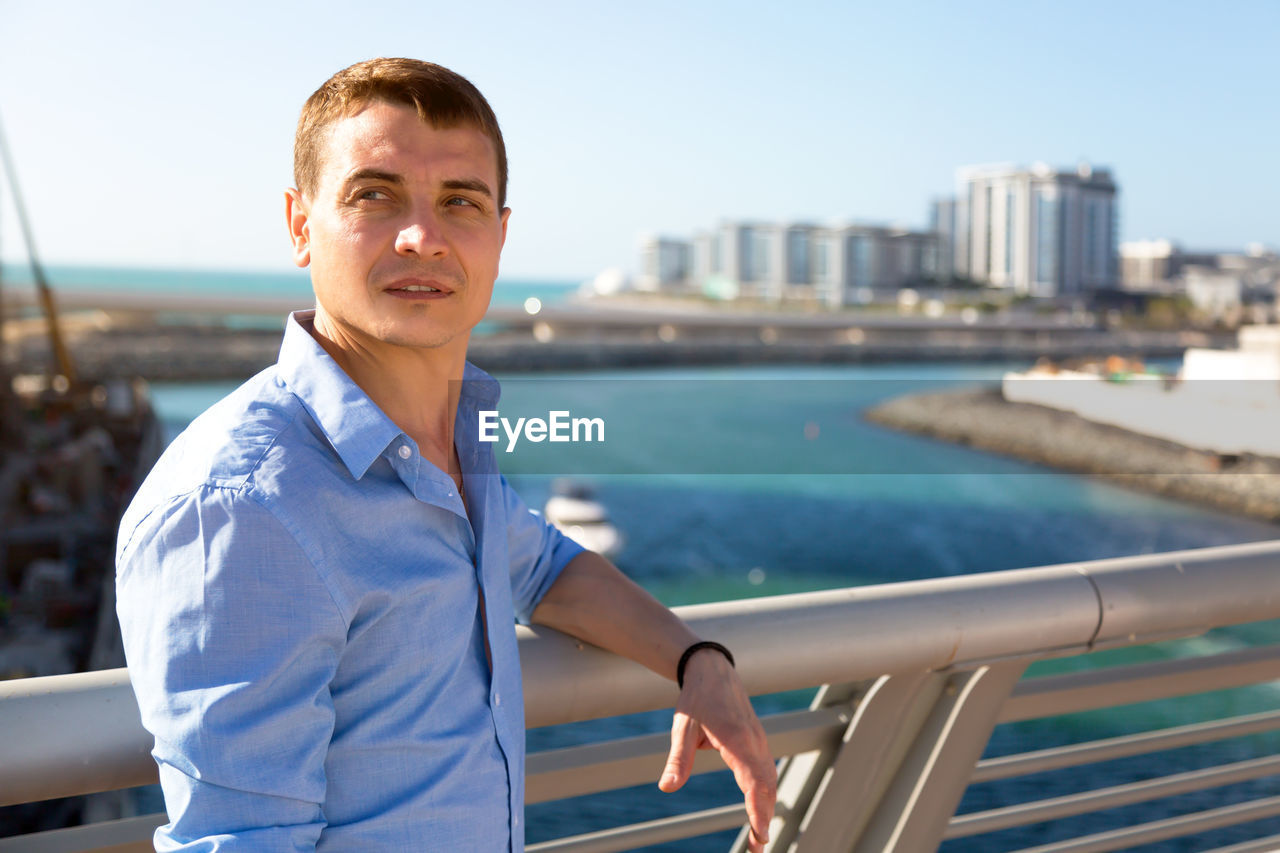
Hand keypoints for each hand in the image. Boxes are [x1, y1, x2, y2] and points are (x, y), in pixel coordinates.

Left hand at [658, 648, 776, 851]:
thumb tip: (666, 787)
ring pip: (770, 780)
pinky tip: (760, 809)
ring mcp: (759, 741)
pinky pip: (767, 771)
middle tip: (758, 847)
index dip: (758, 809)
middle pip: (768, 786)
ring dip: (767, 807)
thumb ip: (678, 758)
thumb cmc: (696, 698)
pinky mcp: (757, 741)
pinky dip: (767, 793)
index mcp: (738, 740)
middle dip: (765, 817)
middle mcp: (755, 743)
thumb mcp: (682, 727)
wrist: (712, 669)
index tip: (760, 834)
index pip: (754, 782)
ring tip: (759, 837)